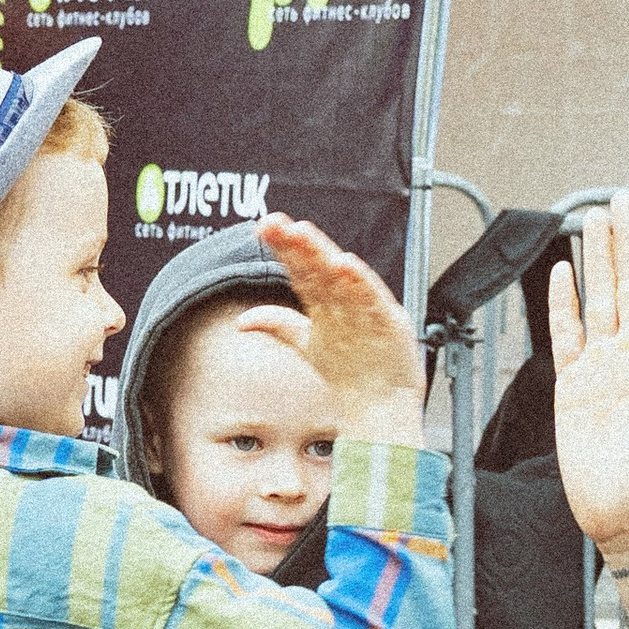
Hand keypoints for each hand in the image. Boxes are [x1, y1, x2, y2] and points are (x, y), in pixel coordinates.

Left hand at [248, 216, 424, 443]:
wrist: (381, 405)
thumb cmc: (349, 371)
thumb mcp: (307, 343)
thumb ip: (279, 325)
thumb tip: (240, 322)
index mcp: (326, 300)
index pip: (301, 267)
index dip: (284, 247)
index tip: (264, 227)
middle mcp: (345, 299)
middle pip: (317, 265)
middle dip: (297, 243)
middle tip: (277, 222)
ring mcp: (366, 308)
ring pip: (340, 276)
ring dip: (322, 254)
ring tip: (303, 232)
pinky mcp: (387, 322)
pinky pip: (371, 300)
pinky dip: (359, 282)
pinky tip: (345, 264)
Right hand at [549, 190, 628, 549]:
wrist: (628, 516)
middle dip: (627, 240)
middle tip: (623, 198)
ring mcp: (604, 368)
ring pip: (599, 299)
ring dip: (597, 260)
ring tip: (593, 220)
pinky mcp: (573, 387)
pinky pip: (565, 335)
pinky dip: (562, 304)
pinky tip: (562, 273)